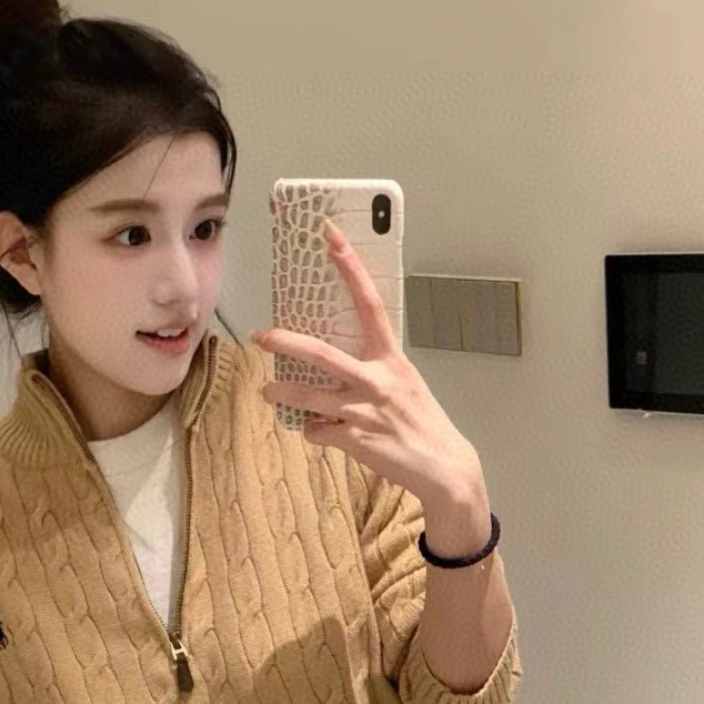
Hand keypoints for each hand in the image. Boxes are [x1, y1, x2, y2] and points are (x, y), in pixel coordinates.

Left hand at [252, 218, 482, 507]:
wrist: (442, 467)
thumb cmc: (422, 421)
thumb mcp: (404, 383)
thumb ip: (374, 369)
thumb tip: (338, 366)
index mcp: (392, 359)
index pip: (370, 303)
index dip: (350, 267)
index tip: (331, 236)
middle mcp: (378, 379)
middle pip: (321, 353)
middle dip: (286, 341)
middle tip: (261, 335)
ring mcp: (364, 411)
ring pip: (309, 397)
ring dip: (283, 392)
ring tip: (268, 391)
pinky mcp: (355, 439)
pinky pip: (318, 431)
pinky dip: (316, 431)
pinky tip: (325, 432)